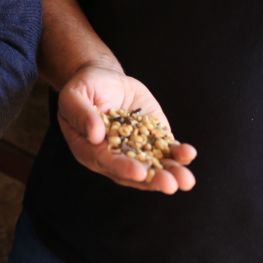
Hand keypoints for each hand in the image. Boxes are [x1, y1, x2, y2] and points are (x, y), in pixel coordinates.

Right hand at [58, 64, 195, 194]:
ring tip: (186, 180)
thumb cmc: (85, 88)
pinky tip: (188, 154)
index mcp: (91, 150)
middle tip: (170, 184)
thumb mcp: (74, 95)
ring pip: (155, 166)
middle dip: (154, 179)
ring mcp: (137, 149)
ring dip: (172, 174)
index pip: (107, 163)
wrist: (105, 79)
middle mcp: (115, 156)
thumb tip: (95, 134)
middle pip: (135, 173)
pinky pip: (167, 150)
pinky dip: (179, 154)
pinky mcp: (154, 139)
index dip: (123, 168)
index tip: (140, 171)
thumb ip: (81, 113)